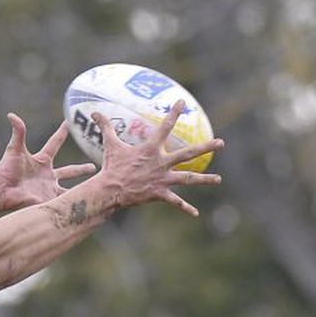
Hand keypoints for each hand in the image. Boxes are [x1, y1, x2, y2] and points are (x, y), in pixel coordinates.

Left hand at [0, 114, 96, 221]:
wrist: (2, 191)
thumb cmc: (6, 170)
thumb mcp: (15, 149)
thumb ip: (18, 131)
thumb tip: (11, 115)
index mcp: (41, 160)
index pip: (55, 143)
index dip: (62, 133)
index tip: (70, 122)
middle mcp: (47, 174)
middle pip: (69, 170)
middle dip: (81, 169)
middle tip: (93, 166)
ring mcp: (49, 188)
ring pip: (70, 189)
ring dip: (82, 189)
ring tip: (95, 188)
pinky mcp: (48, 200)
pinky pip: (64, 201)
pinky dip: (74, 202)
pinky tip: (88, 203)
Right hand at [97, 100, 222, 216]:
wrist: (110, 190)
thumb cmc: (111, 167)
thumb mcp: (110, 145)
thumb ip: (105, 126)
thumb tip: (94, 111)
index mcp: (151, 148)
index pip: (165, 126)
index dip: (173, 113)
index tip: (182, 102)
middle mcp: (161, 162)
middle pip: (188, 153)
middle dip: (205, 147)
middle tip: (221, 142)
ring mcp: (162, 178)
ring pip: (188, 179)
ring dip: (204, 179)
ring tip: (218, 179)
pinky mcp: (159, 193)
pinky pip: (175, 201)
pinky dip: (185, 208)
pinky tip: (195, 213)